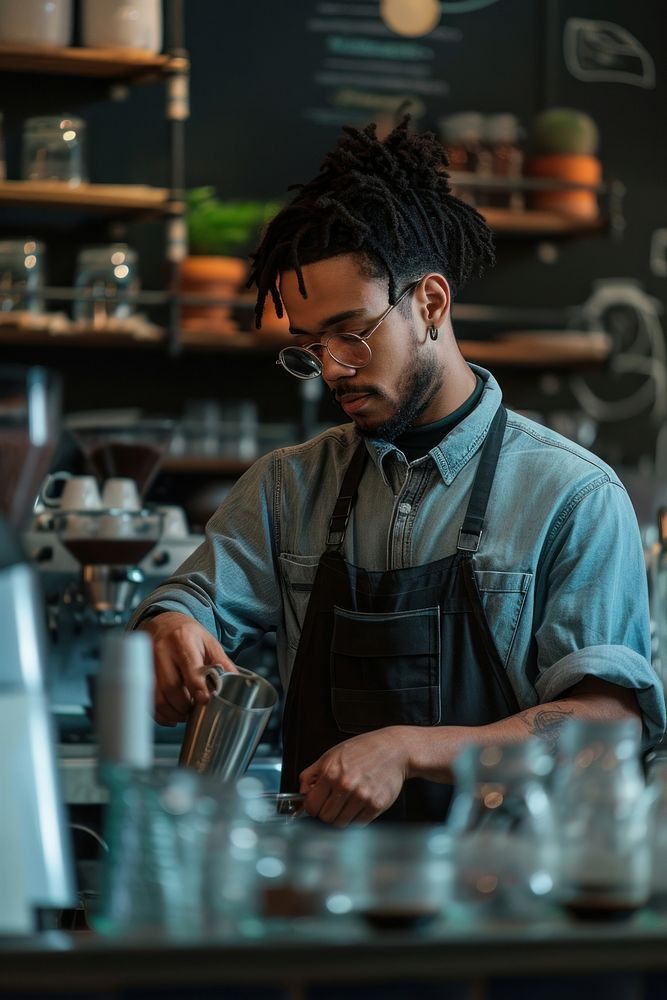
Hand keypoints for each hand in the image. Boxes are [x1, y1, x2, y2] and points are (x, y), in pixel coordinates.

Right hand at [136, 611, 237, 725]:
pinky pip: (148, 701)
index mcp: (182, 642)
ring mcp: (147, 664)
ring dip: (173, 713)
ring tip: (184, 713)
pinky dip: (160, 714)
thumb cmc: (187, 635)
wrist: (162, 623)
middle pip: (171, 688)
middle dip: (185, 706)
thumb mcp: (208, 642)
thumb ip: (223, 663)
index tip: (204, 701)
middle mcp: (161, 652)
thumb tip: (238, 682)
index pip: (189, 668)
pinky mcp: (139, 675)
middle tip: (195, 709)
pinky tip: (171, 716)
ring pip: (157, 698)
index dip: (197, 688)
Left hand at [298, 728, 411, 826]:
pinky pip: (358, 824)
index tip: (318, 803)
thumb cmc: (363, 749)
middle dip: (327, 812)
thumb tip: (302, 793)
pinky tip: (359, 804)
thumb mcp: (331, 754)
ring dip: (341, 816)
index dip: (313, 806)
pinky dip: (356, 817)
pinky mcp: (376, 806)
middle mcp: (345, 785)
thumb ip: (312, 774)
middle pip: (325, 818)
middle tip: (334, 802)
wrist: (394, 750)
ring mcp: (362, 797)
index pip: (312, 806)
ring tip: (347, 802)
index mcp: (331, 772)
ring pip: (341, 823)